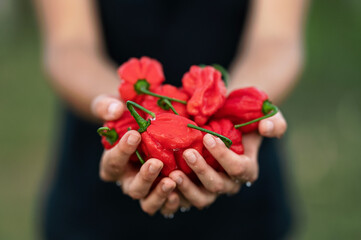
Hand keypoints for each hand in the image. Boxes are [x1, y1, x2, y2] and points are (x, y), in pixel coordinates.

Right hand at [91, 95, 181, 216]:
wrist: (143, 122)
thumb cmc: (123, 115)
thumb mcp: (110, 105)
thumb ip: (107, 107)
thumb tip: (115, 110)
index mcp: (112, 163)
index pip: (113, 162)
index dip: (122, 151)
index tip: (134, 135)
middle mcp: (128, 180)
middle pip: (133, 187)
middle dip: (145, 177)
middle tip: (156, 163)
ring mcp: (147, 188)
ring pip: (148, 202)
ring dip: (159, 194)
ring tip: (171, 182)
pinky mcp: (162, 191)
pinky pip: (164, 205)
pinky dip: (170, 202)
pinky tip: (179, 194)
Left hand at [169, 112, 286, 208]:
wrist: (227, 121)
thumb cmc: (246, 119)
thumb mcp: (267, 116)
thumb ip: (274, 122)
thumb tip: (266, 129)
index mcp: (247, 169)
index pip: (238, 169)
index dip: (223, 156)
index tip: (209, 137)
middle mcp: (230, 183)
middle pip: (217, 185)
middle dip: (203, 170)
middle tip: (188, 153)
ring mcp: (211, 187)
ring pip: (201, 197)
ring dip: (187, 188)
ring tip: (173, 174)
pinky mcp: (195, 187)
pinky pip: (186, 197)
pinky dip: (176, 193)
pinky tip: (164, 180)